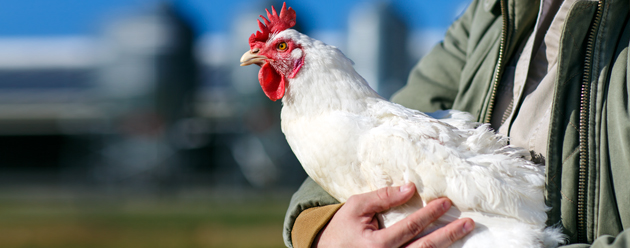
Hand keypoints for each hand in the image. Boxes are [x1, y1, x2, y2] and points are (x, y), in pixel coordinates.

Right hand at [313, 183, 473, 247]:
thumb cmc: (342, 230)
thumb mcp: (355, 207)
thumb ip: (382, 197)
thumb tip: (410, 188)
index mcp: (377, 245)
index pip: (411, 227)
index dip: (430, 214)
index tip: (446, 202)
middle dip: (449, 234)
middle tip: (467, 222)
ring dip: (446, 246)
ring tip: (464, 233)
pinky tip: (446, 247)